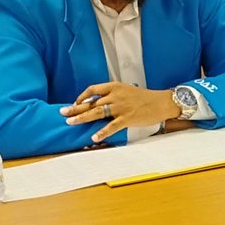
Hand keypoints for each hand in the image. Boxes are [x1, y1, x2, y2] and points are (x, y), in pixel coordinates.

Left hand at [60, 82, 176, 143]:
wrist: (161, 102)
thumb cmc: (145, 98)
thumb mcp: (127, 91)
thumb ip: (113, 96)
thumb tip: (100, 104)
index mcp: (114, 87)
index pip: (92, 90)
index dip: (81, 97)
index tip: (74, 103)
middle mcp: (115, 95)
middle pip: (91, 102)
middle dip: (75, 108)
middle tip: (63, 113)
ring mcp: (121, 107)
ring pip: (97, 113)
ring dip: (82, 118)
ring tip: (71, 123)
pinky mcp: (128, 118)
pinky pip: (112, 126)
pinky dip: (102, 132)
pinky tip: (94, 137)